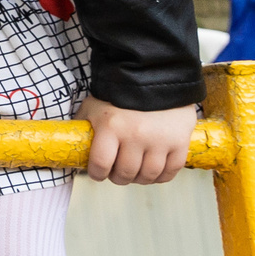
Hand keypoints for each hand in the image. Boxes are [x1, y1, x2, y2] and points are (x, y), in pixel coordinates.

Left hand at [80, 97, 195, 184]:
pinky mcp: (180, 142)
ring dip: (139, 179)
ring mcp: (159, 140)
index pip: (101, 164)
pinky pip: (171, 171)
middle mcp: (135, 135)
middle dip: (118, 177)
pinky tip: (154, 171)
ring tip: (136, 172)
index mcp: (111, 126)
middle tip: (117, 173)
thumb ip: (84, 125)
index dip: (97, 174)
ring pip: (148, 176)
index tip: (97, 174)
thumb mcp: (94, 106)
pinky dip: (162, 176)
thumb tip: (75, 145)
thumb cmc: (120, 93)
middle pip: (125, 173)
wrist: (156, 76)